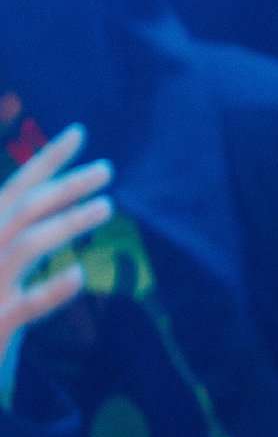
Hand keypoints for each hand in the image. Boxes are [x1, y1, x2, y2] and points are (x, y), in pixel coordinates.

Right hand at [1, 127, 111, 389]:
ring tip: (107, 206)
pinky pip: (28, 304)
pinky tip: (79, 274)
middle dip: (67, 185)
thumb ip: (19, 227)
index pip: (15, 188)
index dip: (46, 159)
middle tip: (106, 169)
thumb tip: (57, 194)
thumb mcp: (1, 257)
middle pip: (26, 209)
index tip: (79, 132)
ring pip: (29, 245)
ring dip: (69, 221)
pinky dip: (52, 289)